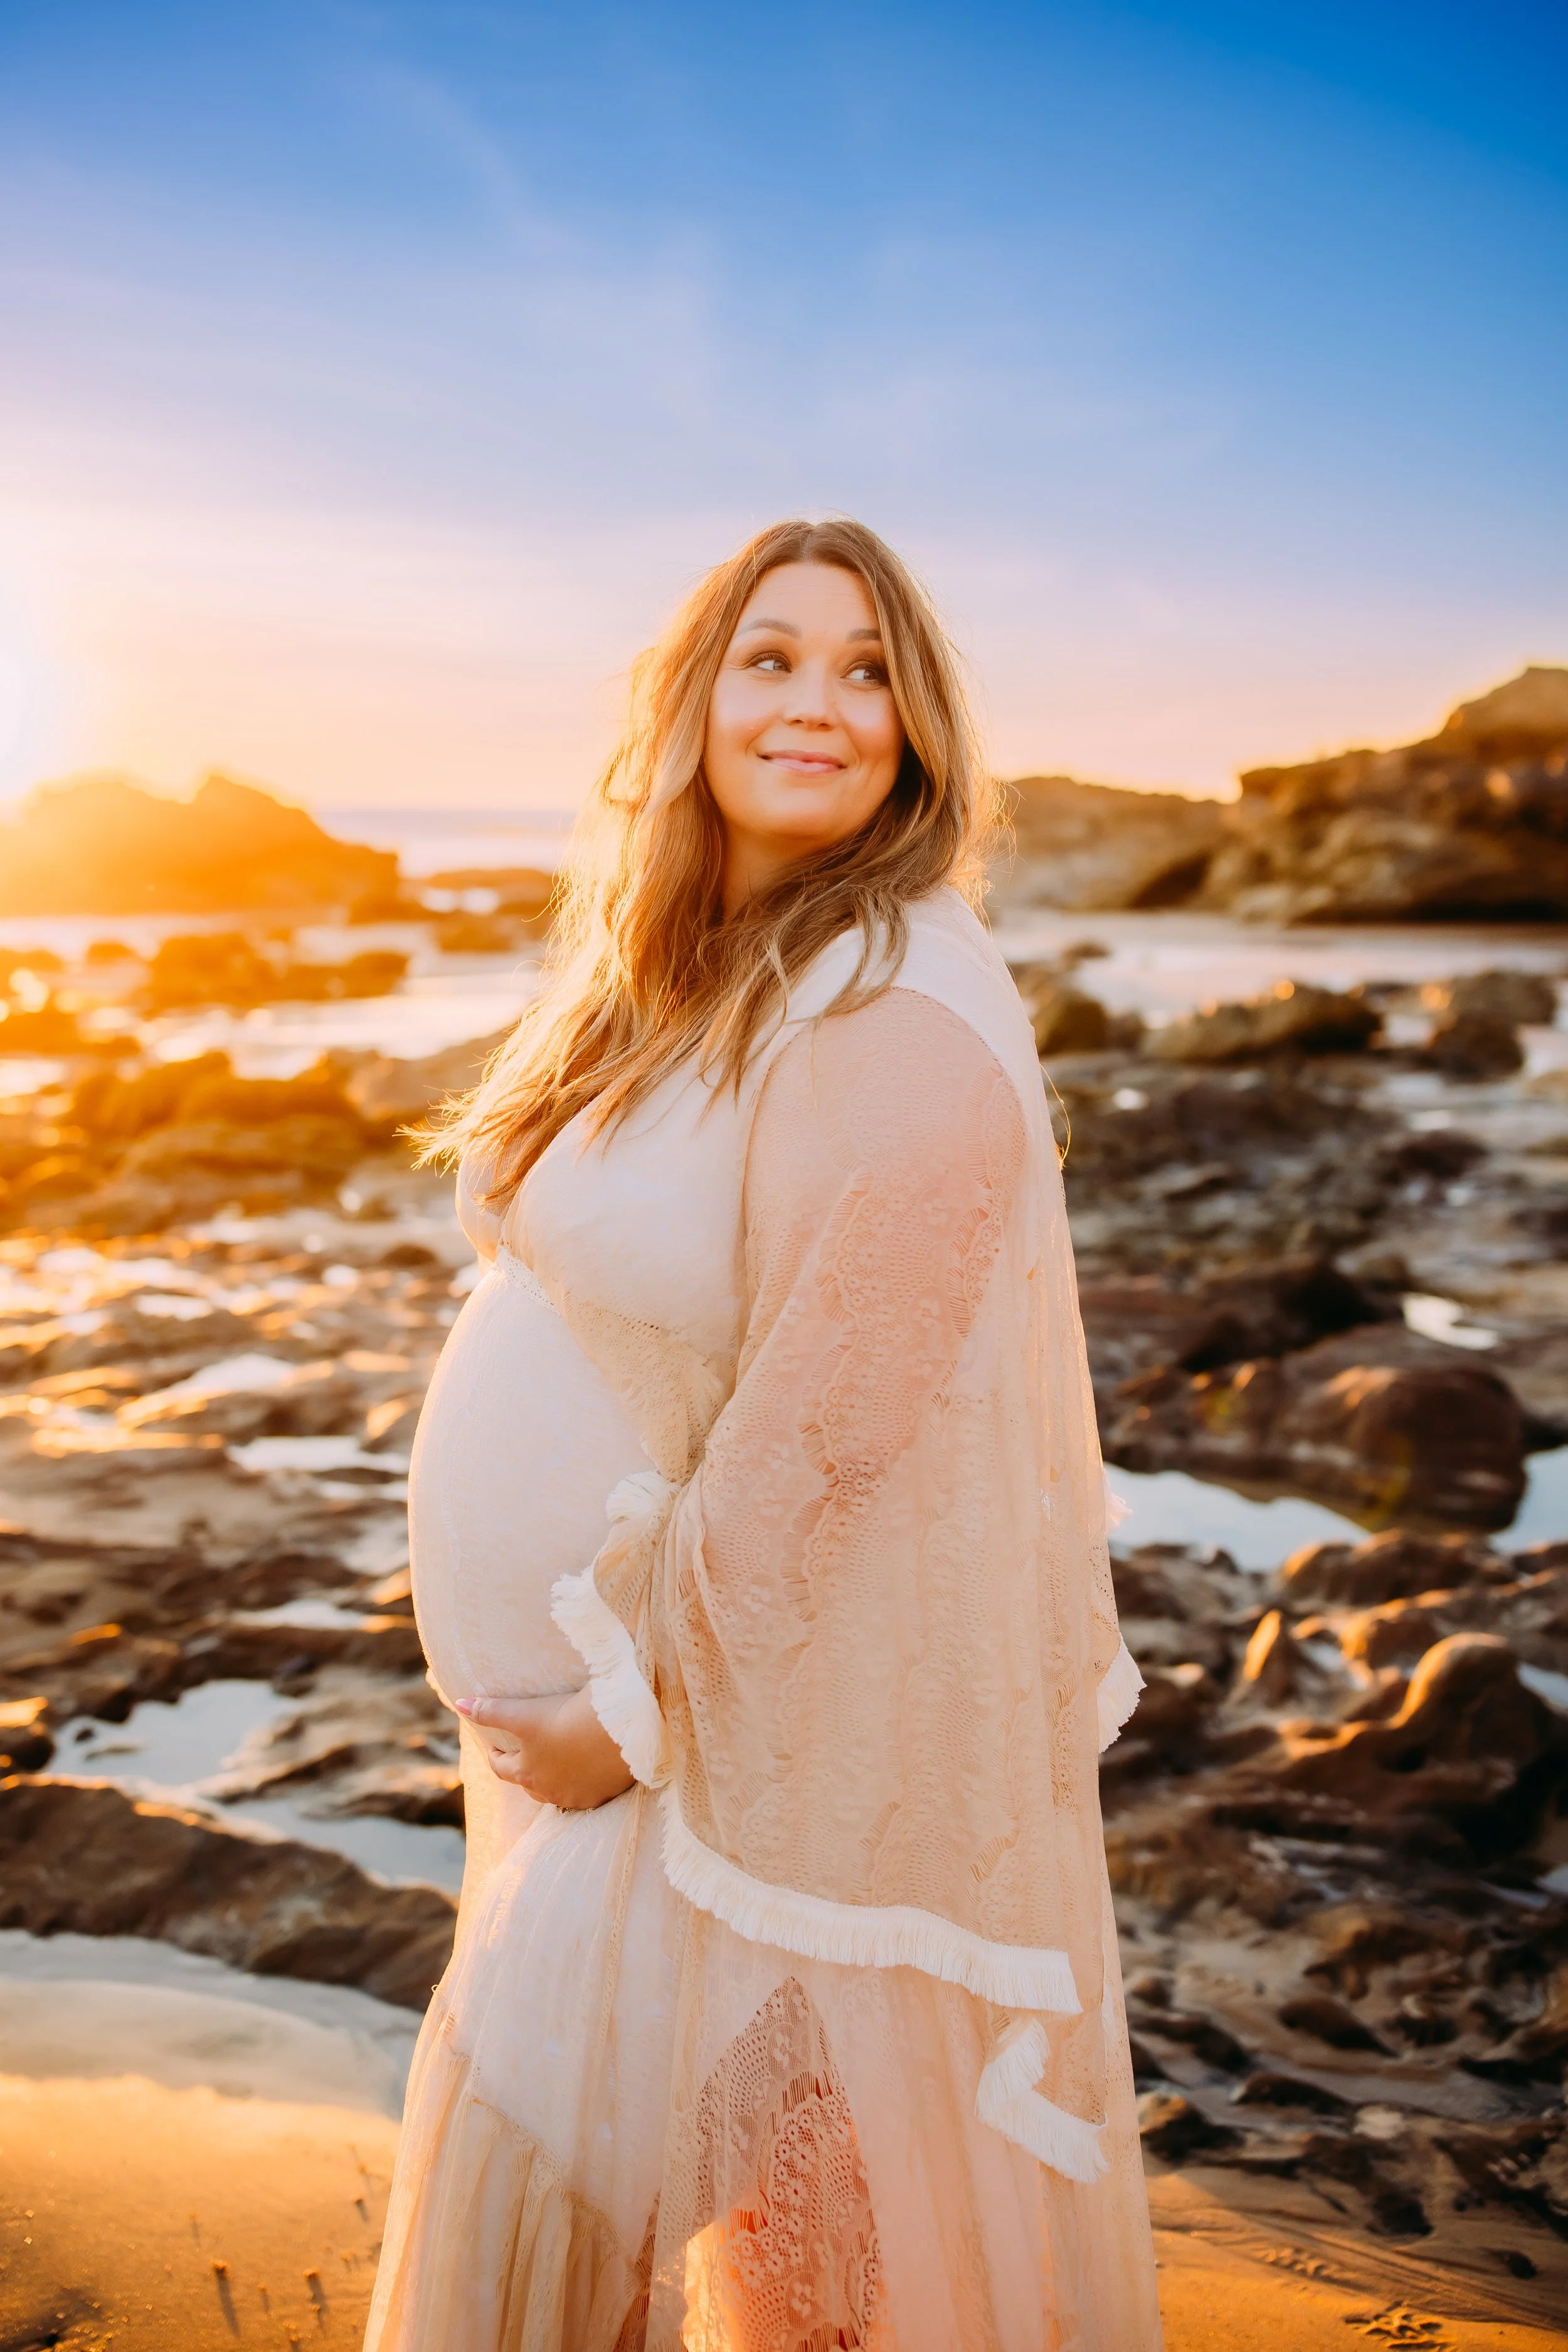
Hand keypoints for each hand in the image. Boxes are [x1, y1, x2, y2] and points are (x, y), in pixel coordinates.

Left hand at [458, 1687, 635, 1810]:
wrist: (617, 1727)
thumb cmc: (566, 1718)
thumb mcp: (524, 1712)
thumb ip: (490, 1710)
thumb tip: (459, 1703)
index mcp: (525, 1772)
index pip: (501, 1768)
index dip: (496, 1756)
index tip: (496, 1746)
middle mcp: (548, 1791)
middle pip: (528, 1784)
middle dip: (524, 1770)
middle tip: (527, 1752)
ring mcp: (576, 1796)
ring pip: (557, 1792)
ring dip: (553, 1779)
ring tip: (557, 1762)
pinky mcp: (602, 1794)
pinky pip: (587, 1793)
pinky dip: (583, 1782)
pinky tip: (588, 1770)